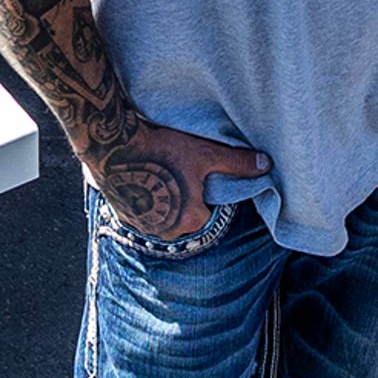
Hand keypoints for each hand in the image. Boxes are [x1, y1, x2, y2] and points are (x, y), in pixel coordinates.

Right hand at [94, 123, 266, 239]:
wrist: (112, 146)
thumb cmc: (162, 150)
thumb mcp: (205, 154)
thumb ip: (237, 163)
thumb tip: (265, 165)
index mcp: (193, 219)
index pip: (210, 211)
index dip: (206, 191)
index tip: (197, 173)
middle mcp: (169, 231)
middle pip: (186, 215)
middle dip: (185, 197)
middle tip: (178, 171)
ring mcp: (144, 226)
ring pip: (164, 215)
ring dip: (165, 200)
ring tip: (160, 174)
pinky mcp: (125, 218)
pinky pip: (144, 213)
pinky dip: (146, 200)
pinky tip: (144, 179)